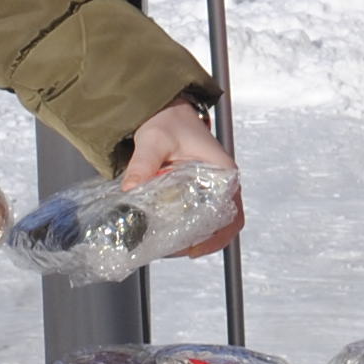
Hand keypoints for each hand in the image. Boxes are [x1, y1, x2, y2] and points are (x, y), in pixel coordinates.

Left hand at [121, 96, 241, 258]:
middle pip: (224, 224)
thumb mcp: (153, 141)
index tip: (195, 247)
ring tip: (169, 246)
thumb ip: (142, 164)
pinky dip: (189, 229)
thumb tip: (131, 190)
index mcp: (222, 172)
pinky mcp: (199, 192)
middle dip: (204, 242)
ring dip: (196, 238)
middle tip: (175, 250)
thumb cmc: (169, 122)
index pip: (232, 212)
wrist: (166, 113)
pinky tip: (170, 234)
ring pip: (214, 223)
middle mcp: (223, 184)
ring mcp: (212, 189)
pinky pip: (201, 216)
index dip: (218, 235)